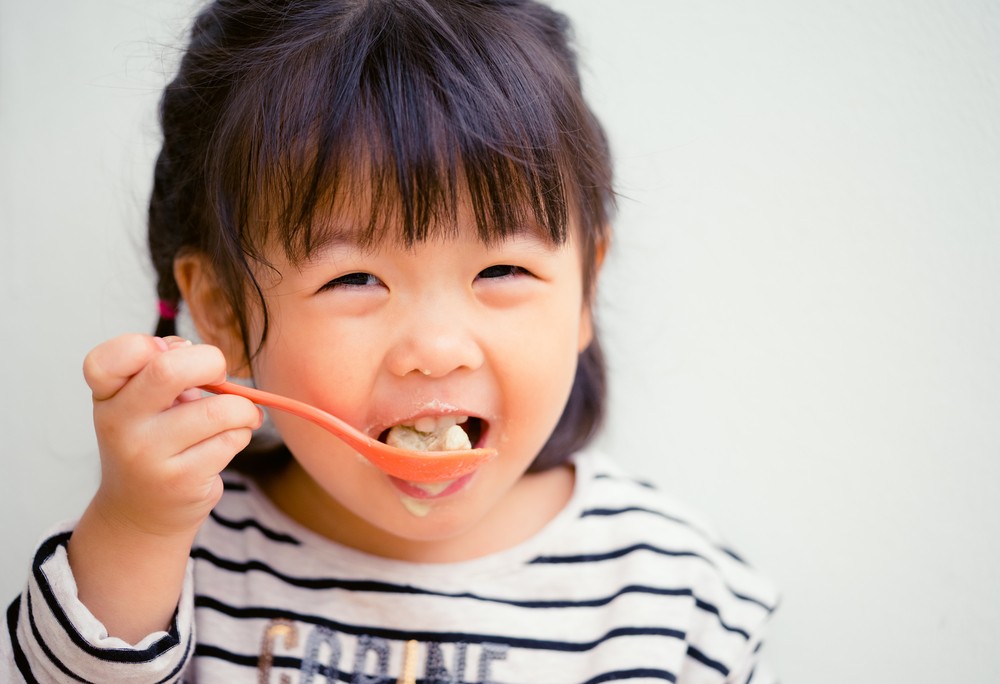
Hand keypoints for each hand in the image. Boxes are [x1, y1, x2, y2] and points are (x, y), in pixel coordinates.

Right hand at [66, 334, 261, 640]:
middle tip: (220, 375)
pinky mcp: (181, 480)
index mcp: (106, 396)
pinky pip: (232, 440)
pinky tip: (231, 438)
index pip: (110, 358)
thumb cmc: (151, 440)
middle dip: (212, 362)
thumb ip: (162, 367)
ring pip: (219, 410)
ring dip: (243, 409)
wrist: (141, 512)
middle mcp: (120, 424)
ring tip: (240, 415)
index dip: (148, 345)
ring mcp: (149, 456)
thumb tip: (196, 351)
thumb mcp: (141, 402)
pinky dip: (243, 432)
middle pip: (169, 370)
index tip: (170, 355)